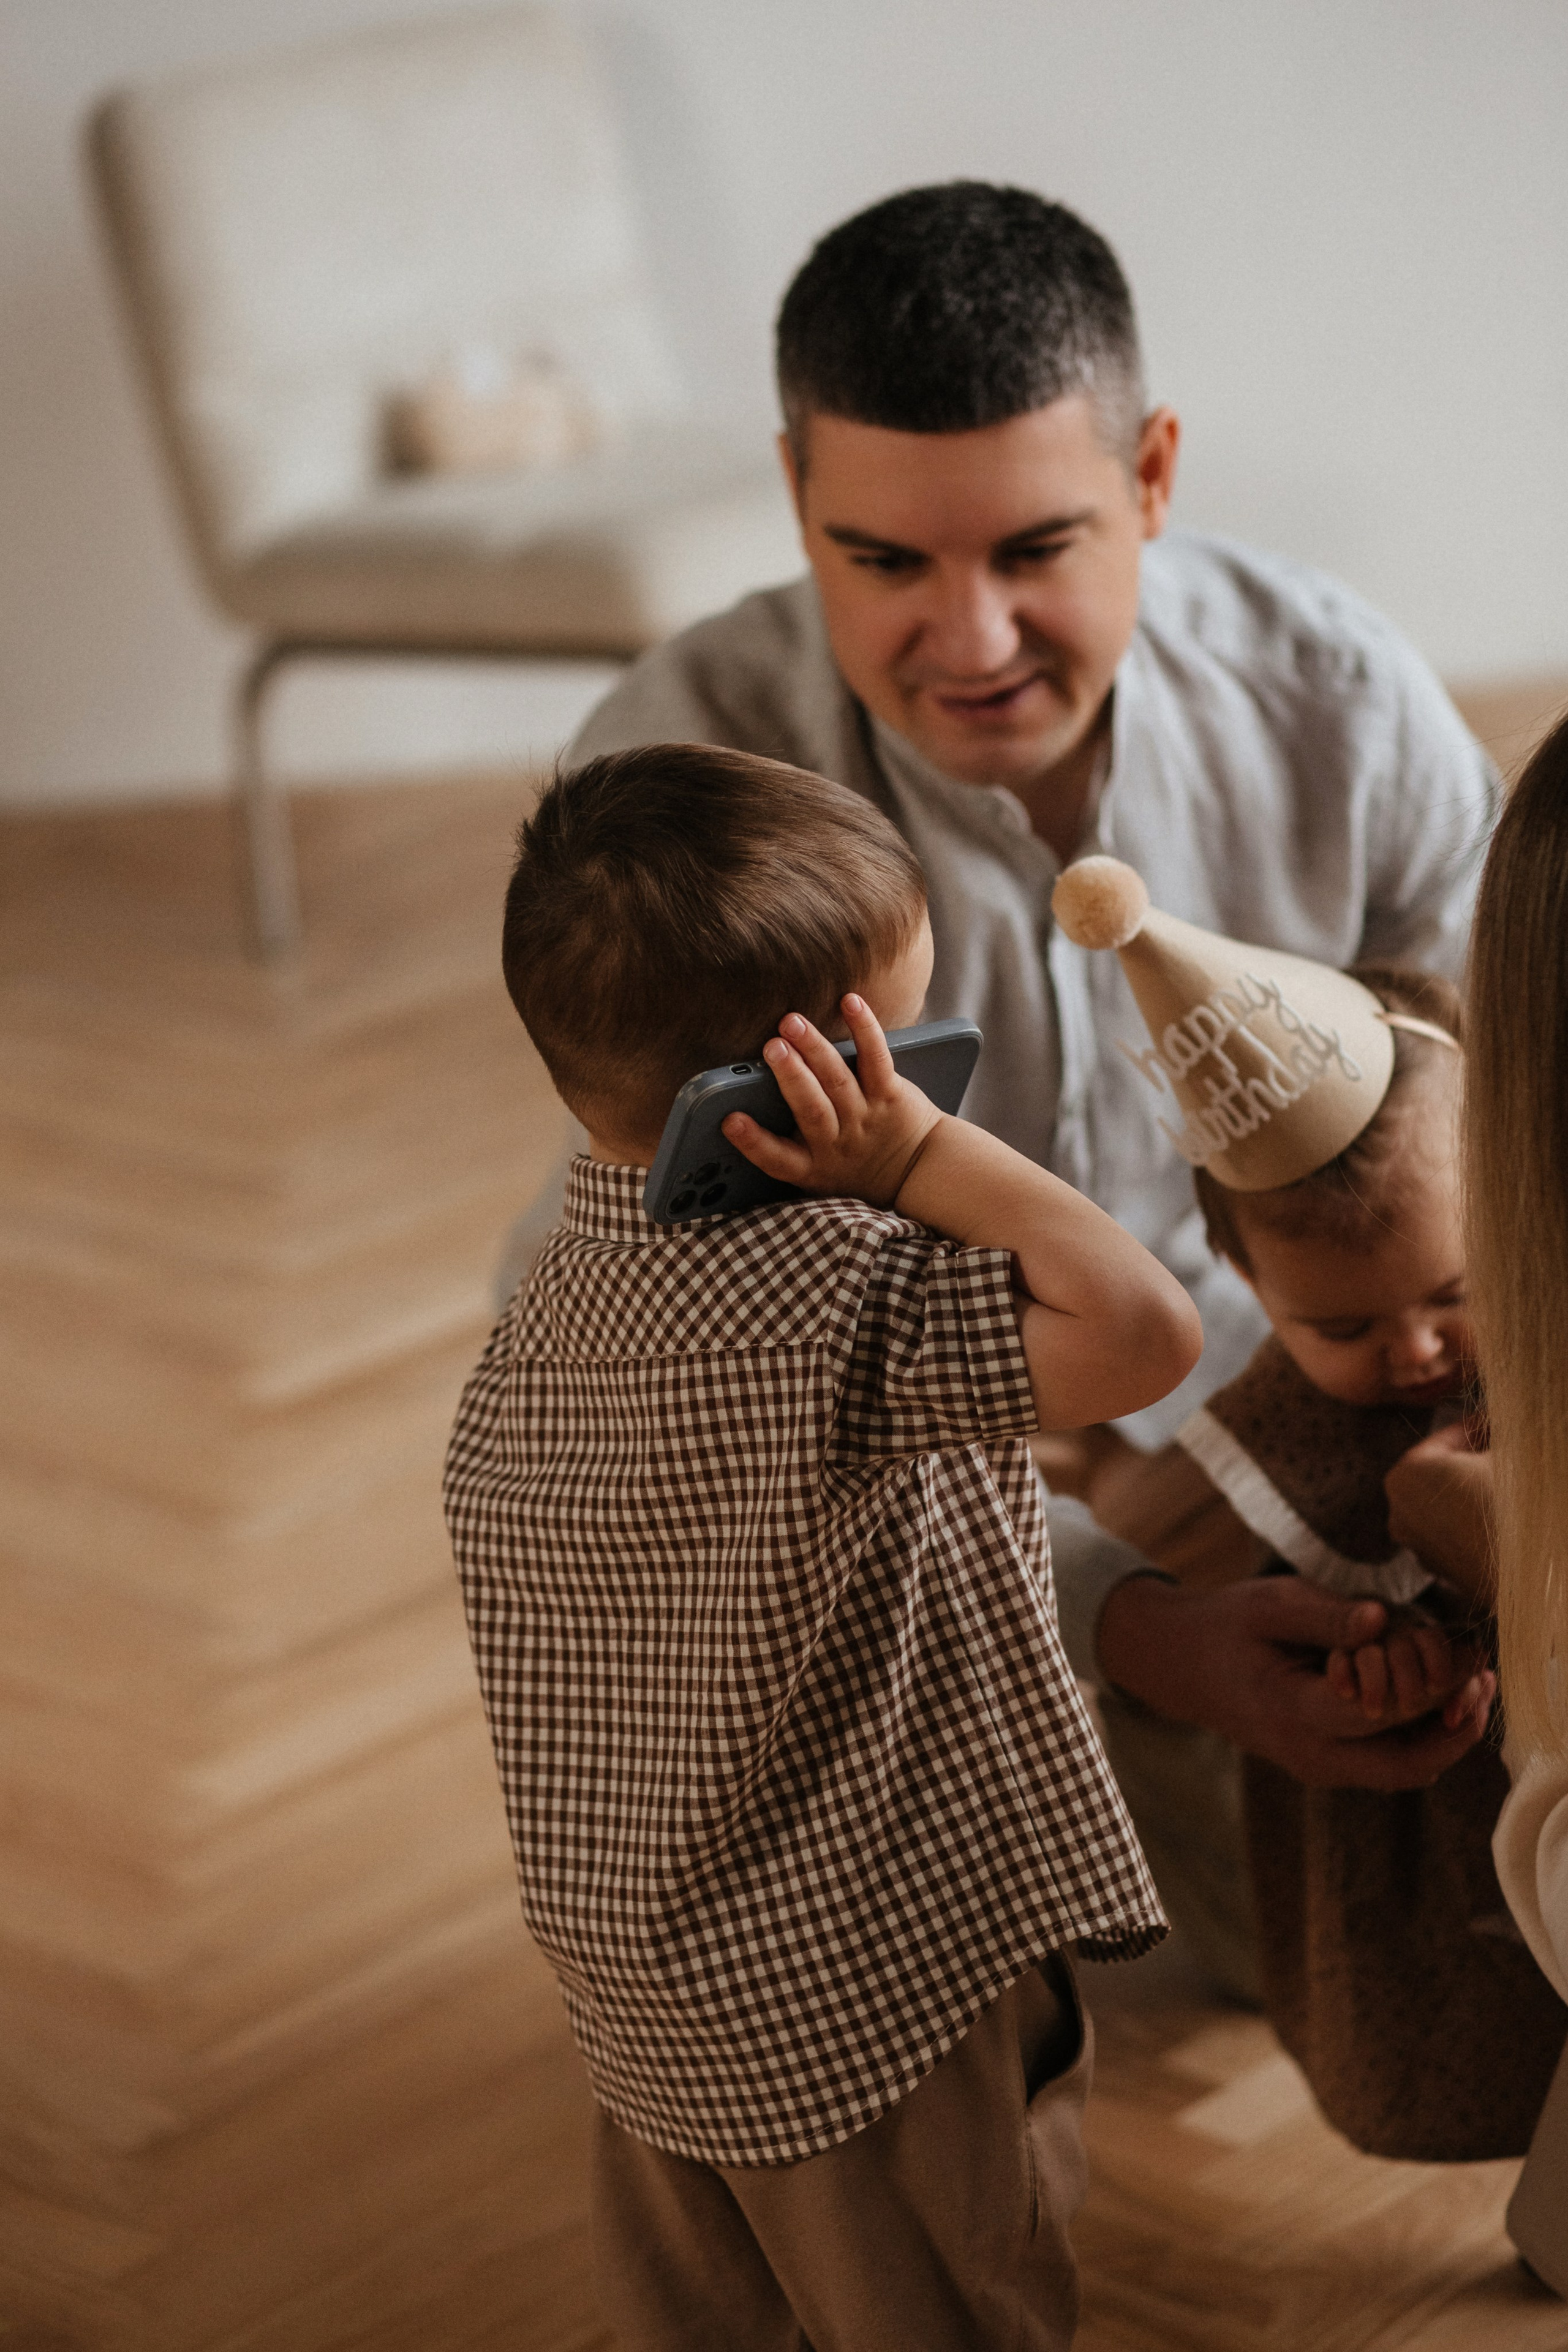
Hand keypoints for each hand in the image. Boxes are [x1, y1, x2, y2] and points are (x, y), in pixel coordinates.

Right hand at [722, 995, 940, 1206]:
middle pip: (811, 1109)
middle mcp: (837, 1143)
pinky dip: (864, 1028)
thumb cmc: (851, 1163)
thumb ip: (783, 1145)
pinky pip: (876, 1058)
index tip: (731, 1121)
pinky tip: (850, 1002)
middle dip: (791, 1076)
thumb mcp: (816, 1170)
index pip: (776, 1159)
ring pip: (837, 1080)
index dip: (752, 1141)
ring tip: (792, 1023)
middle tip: (772, 1048)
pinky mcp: (889, 1093)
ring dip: (814, 1049)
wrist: (916, 1170)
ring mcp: (864, 1117)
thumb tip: (731, 1109)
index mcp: (810, 1165)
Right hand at [1096, 1572, 1494, 1789]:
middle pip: (1406, 1765)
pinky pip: (1388, 1761)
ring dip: (1444, 1735)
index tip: (1465, 1647)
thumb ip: (1327, 1615)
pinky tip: (1441, 1693)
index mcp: (1291, 1712)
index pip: (1378, 1711)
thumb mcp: (1270, 1604)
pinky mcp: (1327, 1762)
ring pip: (1404, 1771)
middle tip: (1483, 1678)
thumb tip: (1383, 1618)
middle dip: (1455, 1728)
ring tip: (1473, 1685)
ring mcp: (1319, 1766)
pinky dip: (1422, 1734)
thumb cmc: (1227, 1625)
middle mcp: (1310, 1755)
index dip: (1428, 1683)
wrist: (1181, 1666)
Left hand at [1384, 1424, 1494, 1605]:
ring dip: (1474, 1489)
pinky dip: (1475, 1517)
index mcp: (1404, 1475)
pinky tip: (1503, 1511)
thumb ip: (1497, 1431)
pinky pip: (1456, 1531)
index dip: (1477, 1426)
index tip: (1498, 1420)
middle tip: (1502, 1445)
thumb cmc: (1511, 1504)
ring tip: (1507, 1478)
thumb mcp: (1509, 1454)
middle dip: (1473, 1458)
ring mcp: (1418, 1546)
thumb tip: (1503, 1421)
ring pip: (1448, 1503)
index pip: (1446, 1440)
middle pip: (1442, 1472)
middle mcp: (1399, 1513)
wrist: (1527, 1572)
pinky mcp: (1441, 1571)